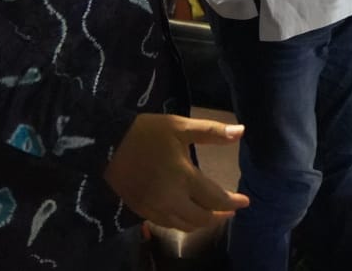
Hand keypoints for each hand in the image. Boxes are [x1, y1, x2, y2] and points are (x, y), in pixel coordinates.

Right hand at [104, 114, 249, 231]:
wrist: (106, 143)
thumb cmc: (147, 132)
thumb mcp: (181, 126)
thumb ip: (212, 132)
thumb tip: (242, 132)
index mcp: (183, 177)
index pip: (215, 198)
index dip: (232, 202)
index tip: (245, 202)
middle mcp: (170, 199)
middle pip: (201, 218)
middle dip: (219, 216)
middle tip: (230, 210)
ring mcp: (154, 208)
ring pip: (183, 225)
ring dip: (200, 222)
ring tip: (211, 214)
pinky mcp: (140, 210)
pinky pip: (167, 224)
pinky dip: (181, 222)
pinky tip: (186, 214)